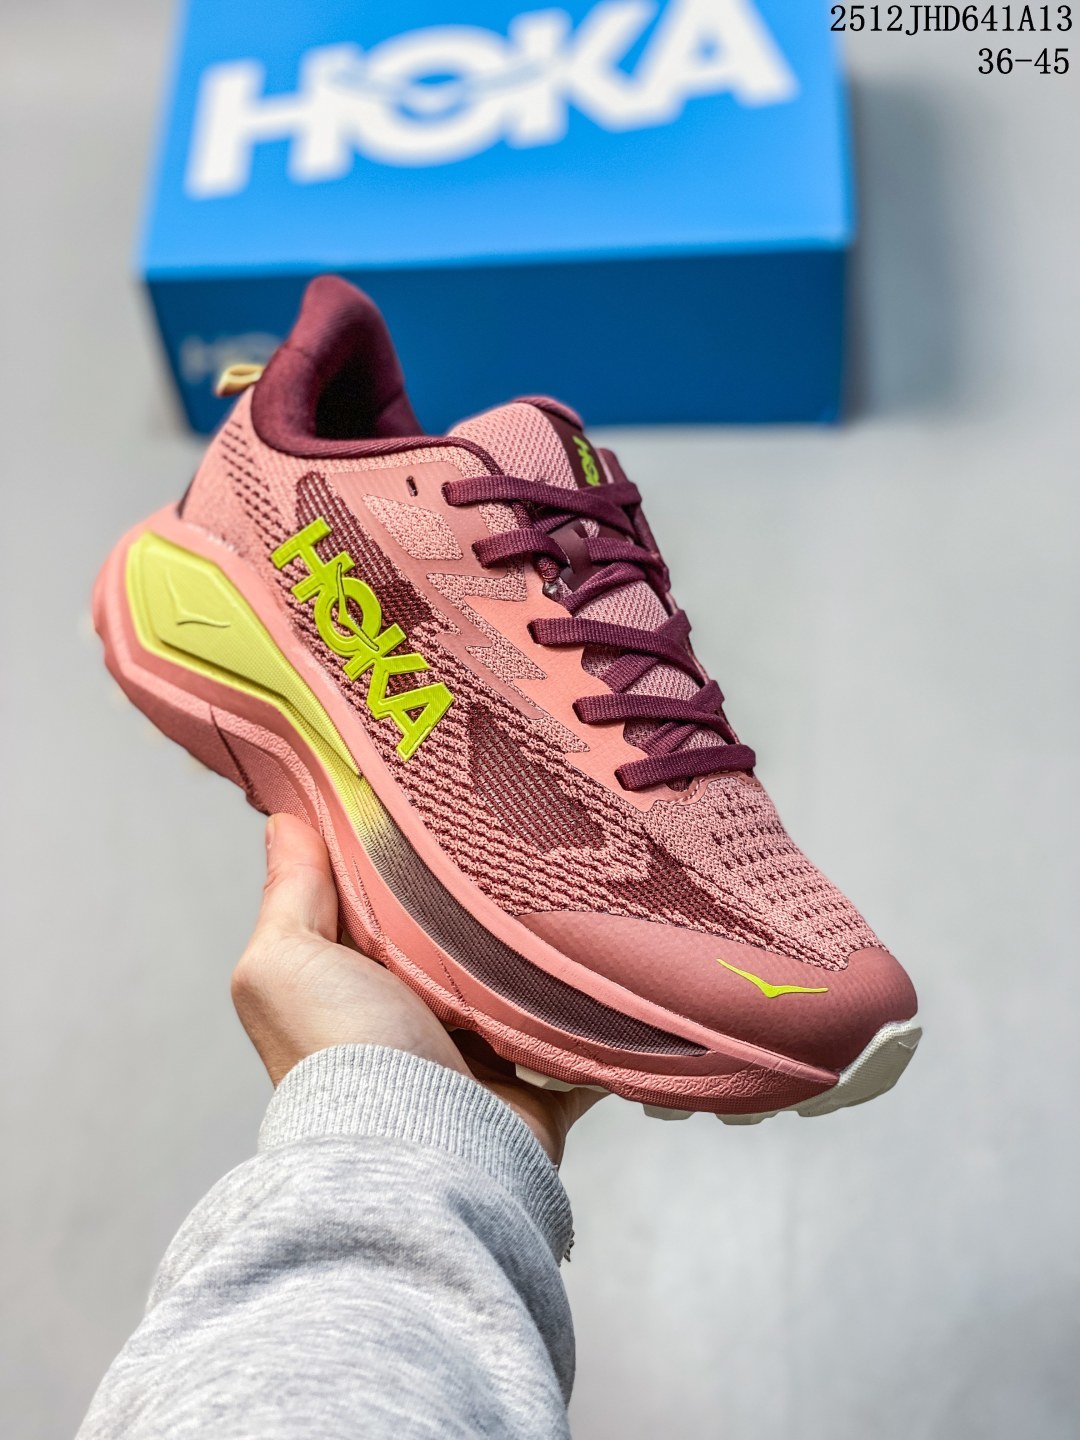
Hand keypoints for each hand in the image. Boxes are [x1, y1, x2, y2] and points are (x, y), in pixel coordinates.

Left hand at [231, 814, 604, 1163]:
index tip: (437, 791)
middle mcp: (417, 1018)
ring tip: (587, 880)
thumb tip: (283, 821)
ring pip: (525, 981)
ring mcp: (483, 1054)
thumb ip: (290, 895)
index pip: (382, 900)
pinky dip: (607, 1015)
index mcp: (357, 982)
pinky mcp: (541, 1082)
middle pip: (460, 938)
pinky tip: (626, 964)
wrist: (420, 1152)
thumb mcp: (285, 963)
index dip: (402, 852)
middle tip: (529, 824)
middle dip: (489, 897)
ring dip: (550, 949)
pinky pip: (587, 1038)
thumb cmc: (340, 1054)